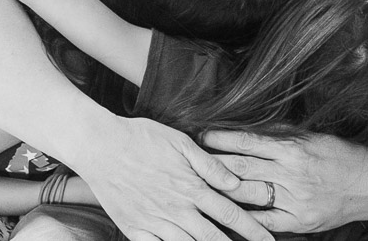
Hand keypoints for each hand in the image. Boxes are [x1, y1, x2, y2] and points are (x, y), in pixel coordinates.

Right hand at [70, 116, 272, 240]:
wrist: (99, 145)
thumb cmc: (141, 138)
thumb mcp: (180, 142)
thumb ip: (209, 164)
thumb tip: (234, 182)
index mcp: (191, 187)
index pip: (230, 214)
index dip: (252, 230)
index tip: (269, 240)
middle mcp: (176, 209)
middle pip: (213, 238)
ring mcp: (154, 222)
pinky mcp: (134, 229)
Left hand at [201, 130, 367, 233]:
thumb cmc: (341, 155)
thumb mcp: (311, 136)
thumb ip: (279, 134)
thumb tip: (245, 128)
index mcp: (293, 148)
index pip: (247, 142)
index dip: (220, 139)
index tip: (201, 136)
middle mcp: (291, 174)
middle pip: (241, 169)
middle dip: (213, 164)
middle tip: (190, 160)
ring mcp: (294, 200)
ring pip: (248, 195)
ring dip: (222, 190)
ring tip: (200, 184)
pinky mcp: (299, 222)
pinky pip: (265, 221)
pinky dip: (244, 219)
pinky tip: (225, 214)